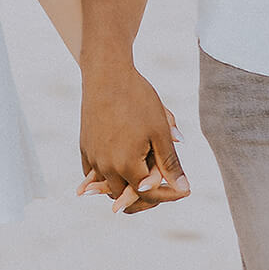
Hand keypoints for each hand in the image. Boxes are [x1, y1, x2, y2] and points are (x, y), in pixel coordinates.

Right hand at [79, 62, 188, 214]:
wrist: (107, 73)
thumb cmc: (137, 99)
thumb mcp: (159, 130)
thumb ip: (170, 163)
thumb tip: (184, 188)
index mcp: (127, 165)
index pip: (148, 195)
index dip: (167, 195)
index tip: (182, 191)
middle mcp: (106, 167)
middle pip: (125, 196)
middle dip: (145, 195)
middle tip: (162, 188)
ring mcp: (93, 157)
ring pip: (109, 186)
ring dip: (125, 187)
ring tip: (143, 181)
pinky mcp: (85, 147)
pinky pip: (94, 173)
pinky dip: (106, 178)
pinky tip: (119, 171)